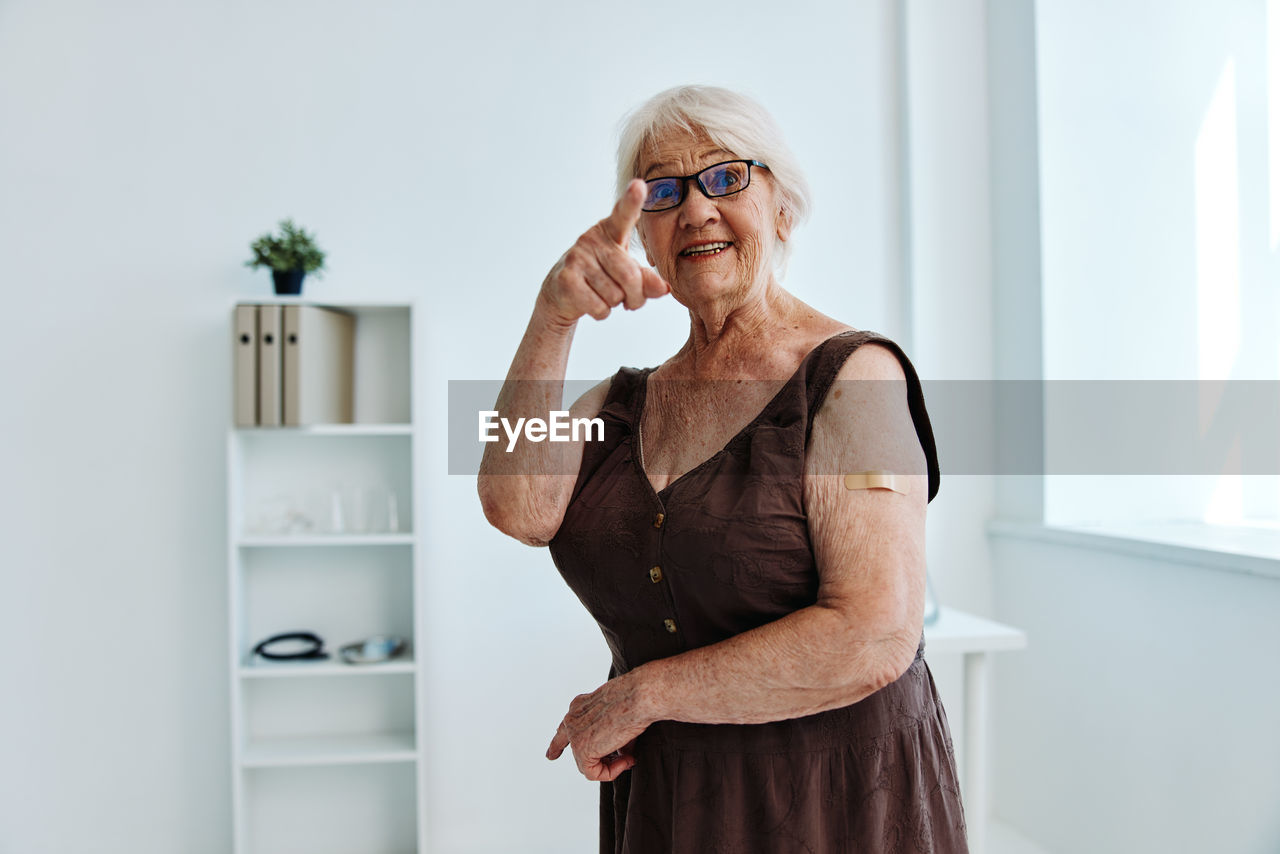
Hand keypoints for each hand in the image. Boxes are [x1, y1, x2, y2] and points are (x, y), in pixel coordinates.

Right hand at [538, 179, 669, 325]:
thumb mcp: (627, 275)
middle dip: (635, 297)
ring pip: (615, 295)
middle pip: (630, 275)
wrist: (561, 294)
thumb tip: (664, 289)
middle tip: (630, 302)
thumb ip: (647, 280)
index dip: (632, 200)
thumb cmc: (602, 278)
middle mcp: (592, 239)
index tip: (640, 185)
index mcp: (610, 231)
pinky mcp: (566, 279)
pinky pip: (600, 306)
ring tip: (605, 297)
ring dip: (616, 305)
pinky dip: (602, 313)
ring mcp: (576, 258)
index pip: (623, 214)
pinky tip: (591, 302)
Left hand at [546, 672, 651, 781]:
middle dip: (596, 760)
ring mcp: (574, 734)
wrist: (638, 697)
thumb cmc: (635, 700)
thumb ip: (613, 737)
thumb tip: (622, 755)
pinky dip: (611, 772)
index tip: (550, 756)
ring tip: (628, 757)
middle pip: (575, 749)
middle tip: (622, 760)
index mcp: (579, 706)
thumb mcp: (618, 717)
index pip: (564, 728)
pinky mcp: (582, 749)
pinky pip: (592, 772)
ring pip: (586, 764)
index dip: (557, 745)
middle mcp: (572, 719)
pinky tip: (625, 760)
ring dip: (610, 765)